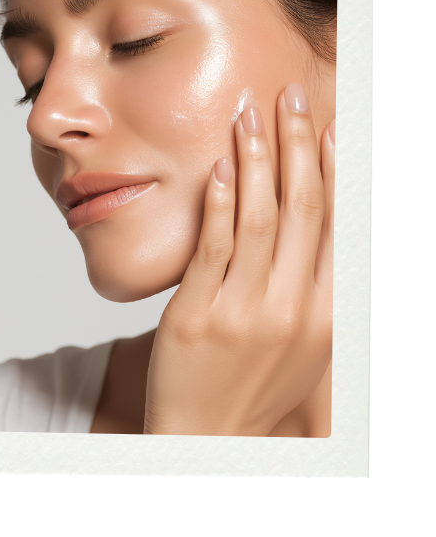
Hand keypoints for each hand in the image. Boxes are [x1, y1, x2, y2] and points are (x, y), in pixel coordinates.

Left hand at [143, 83, 333, 436]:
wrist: (210, 439)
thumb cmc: (256, 386)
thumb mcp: (305, 344)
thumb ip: (315, 287)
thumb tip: (326, 230)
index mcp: (326, 313)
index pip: (338, 224)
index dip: (336, 168)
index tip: (333, 125)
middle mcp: (294, 309)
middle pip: (303, 209)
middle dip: (298, 144)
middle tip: (291, 97)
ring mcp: (246, 311)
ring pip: (258, 218)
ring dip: (256, 159)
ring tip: (250, 114)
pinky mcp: (198, 314)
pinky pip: (213, 246)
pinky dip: (218, 202)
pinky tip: (219, 166)